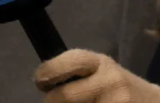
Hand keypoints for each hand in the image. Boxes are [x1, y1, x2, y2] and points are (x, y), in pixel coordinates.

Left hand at [35, 49, 159, 102]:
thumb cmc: (119, 87)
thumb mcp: (102, 71)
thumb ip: (77, 74)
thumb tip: (44, 86)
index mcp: (101, 63)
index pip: (70, 61)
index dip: (49, 71)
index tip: (40, 82)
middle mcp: (110, 81)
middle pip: (67, 96)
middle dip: (52, 102)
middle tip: (52, 102)